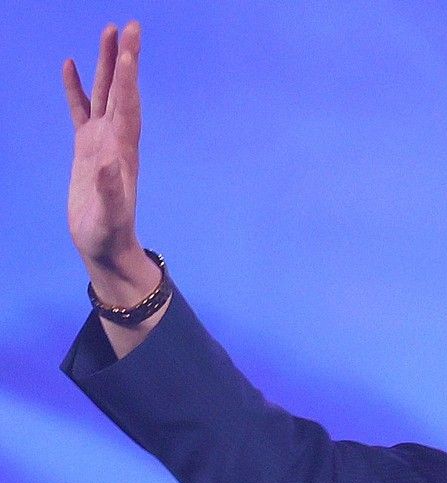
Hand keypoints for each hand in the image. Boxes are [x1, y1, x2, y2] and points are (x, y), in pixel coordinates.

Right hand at [63, 21, 142, 265]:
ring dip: (105, 64)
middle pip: (121, 90)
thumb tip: (108, 165)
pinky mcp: (86, 148)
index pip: (126, 106)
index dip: (127, 79)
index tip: (129, 50)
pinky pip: (81, 110)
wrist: (105, 246)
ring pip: (104, 93)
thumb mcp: (110, 215)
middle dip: (124, 58)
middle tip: (129, 25)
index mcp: (123, 150)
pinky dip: (76, 88)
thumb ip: (111, 191)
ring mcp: (101, 141)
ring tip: (107, 31)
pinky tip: (70, 65)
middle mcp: (116, 140)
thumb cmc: (109, 233)